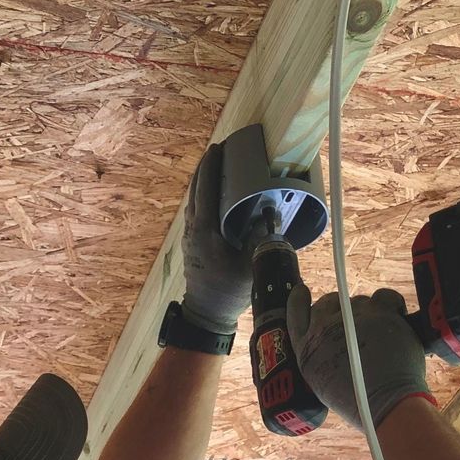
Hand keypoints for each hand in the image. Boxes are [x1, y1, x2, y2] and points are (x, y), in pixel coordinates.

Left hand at [179, 142, 252, 333]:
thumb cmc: (228, 290)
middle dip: (205, 167)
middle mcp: (193, 227)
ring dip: (202, 181)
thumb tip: (270, 214)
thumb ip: (260, 236)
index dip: (211, 165)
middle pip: (195, 188)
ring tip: (216, 167)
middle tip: (219, 150)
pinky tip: (213, 195)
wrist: (206, 312)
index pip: (206, 187)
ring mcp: (189, 235)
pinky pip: (194, 210)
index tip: (219, 147)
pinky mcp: (190, 242)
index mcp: (205, 228)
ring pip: (193, 199)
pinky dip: (202, 195)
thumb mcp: (250, 263)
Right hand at [286, 284, 429, 434]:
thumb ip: (320, 356)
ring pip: (358, 301)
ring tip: (379, 336)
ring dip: (369, 313)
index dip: (299, 299)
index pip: (295, 311)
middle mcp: (324, 328)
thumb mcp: (322, 382)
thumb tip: (330, 342)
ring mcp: (350, 317)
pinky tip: (395, 320)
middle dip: (342, 309)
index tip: (303, 292)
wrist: (387, 405)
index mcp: (306, 348)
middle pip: (328, 302)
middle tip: (357, 325)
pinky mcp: (378, 312)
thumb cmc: (359, 402)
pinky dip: (391, 305)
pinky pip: (384, 296)